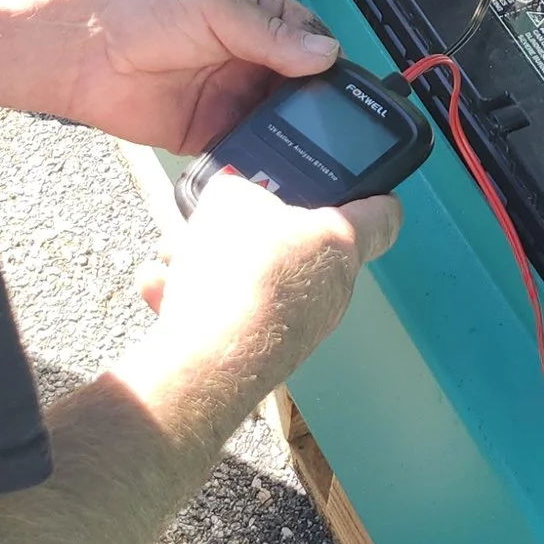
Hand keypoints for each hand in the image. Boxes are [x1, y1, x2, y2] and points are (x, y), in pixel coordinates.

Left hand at [0, 0, 343, 154]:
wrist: (80, 50)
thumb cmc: (140, 7)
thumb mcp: (213, 6)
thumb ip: (270, 34)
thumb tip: (326, 53)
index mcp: (256, 13)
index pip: (310, 38)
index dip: (330, 62)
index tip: (352, 91)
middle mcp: (248, 56)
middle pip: (300, 86)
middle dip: (318, 107)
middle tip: (341, 133)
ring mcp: (229, 96)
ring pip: (278, 121)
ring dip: (294, 137)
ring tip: (319, 159)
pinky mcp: (208, 132)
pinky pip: (244, 149)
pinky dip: (261, 160)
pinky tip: (278, 172)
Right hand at [127, 168, 401, 429]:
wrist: (211, 359)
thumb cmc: (239, 273)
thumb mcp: (230, 200)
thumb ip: (238, 192)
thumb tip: (233, 202)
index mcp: (341, 243)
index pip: (382, 215)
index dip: (372, 193)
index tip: (361, 185)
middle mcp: (330, 289)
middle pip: (300, 247)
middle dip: (251, 230)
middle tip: (219, 219)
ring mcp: (299, 327)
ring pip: (256, 280)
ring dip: (212, 265)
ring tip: (175, 256)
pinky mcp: (264, 355)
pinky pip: (229, 314)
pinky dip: (195, 301)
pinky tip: (161, 290)